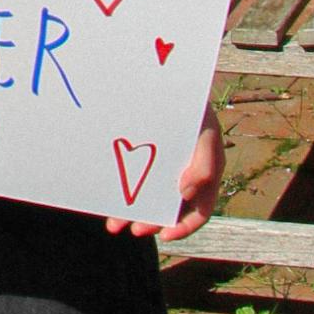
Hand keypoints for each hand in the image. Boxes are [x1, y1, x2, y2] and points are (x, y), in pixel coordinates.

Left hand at [107, 102, 222, 242]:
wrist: (169, 79)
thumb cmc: (193, 106)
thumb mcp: (206, 131)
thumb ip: (205, 163)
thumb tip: (186, 192)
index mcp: (206, 175)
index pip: (200, 211)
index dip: (185, 227)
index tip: (165, 234)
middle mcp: (185, 176)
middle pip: (170, 210)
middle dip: (152, 222)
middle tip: (134, 228)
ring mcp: (163, 168)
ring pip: (149, 200)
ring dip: (133, 214)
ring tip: (114, 224)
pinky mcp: (144, 159)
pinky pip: (133, 181)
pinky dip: (122, 193)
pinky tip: (108, 201)